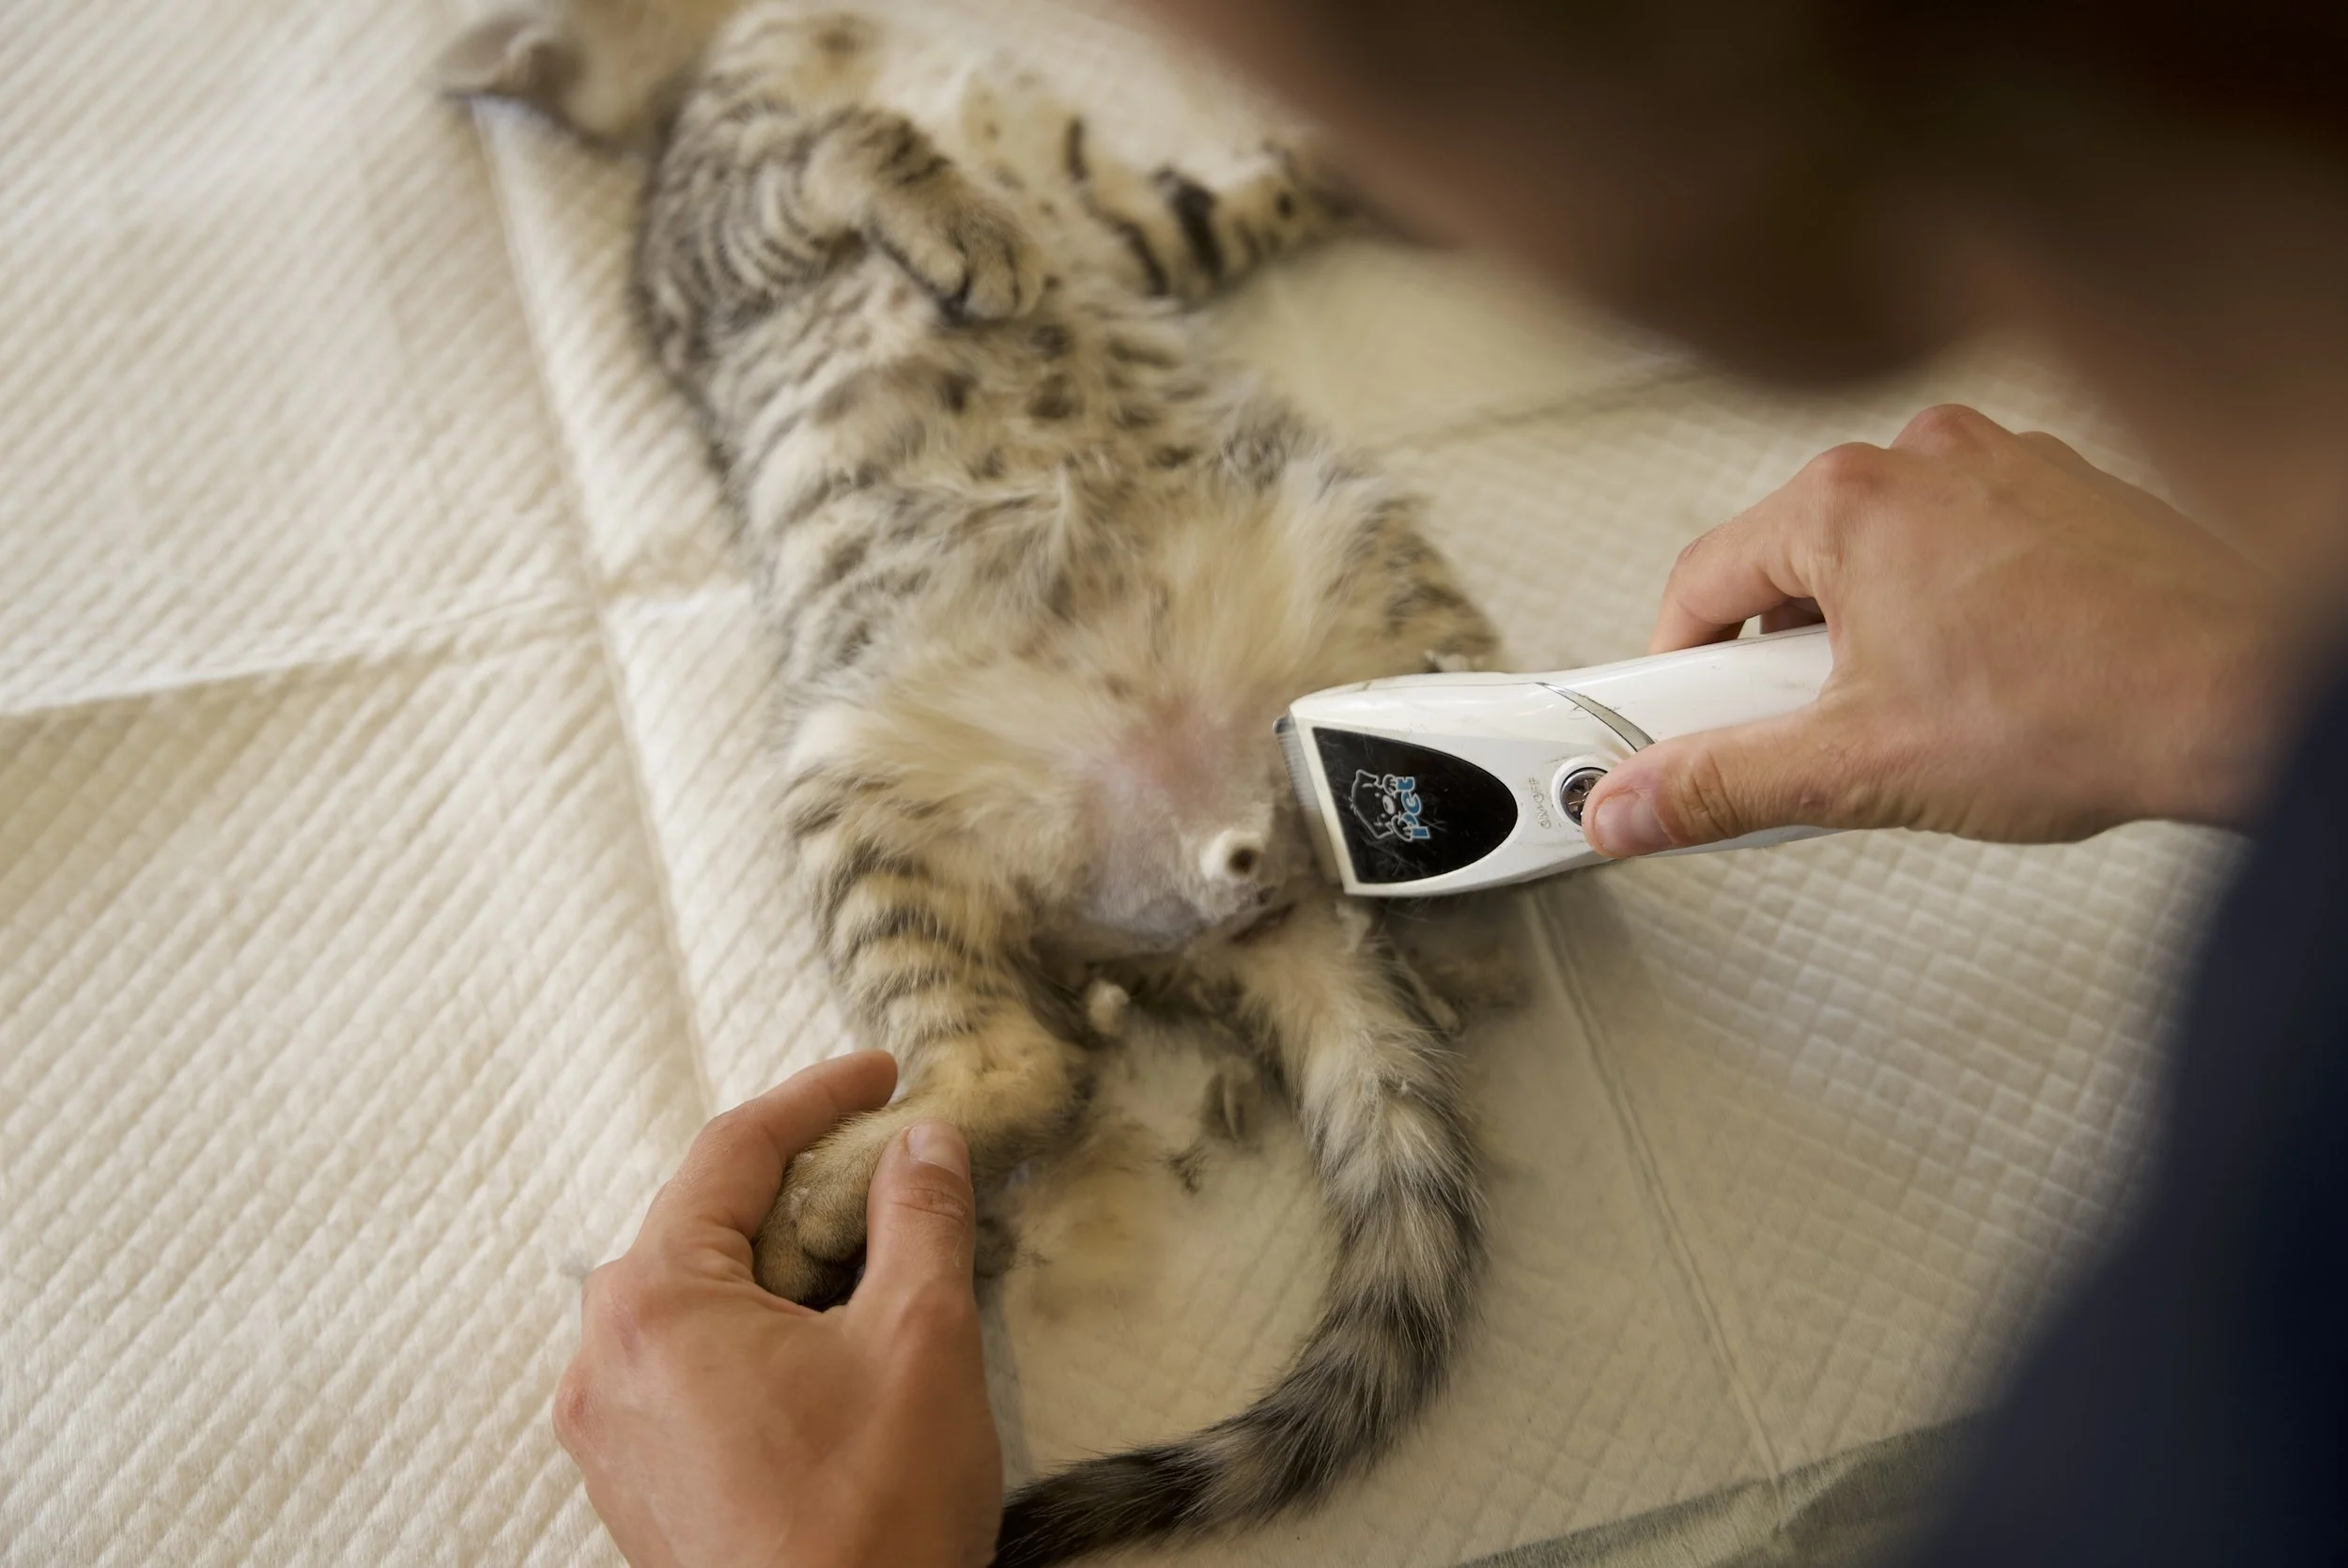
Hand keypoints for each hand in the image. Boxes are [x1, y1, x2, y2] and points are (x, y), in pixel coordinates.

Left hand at [553, 1053, 1000, 1567]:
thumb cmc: (869, 1520)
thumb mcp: (920, 1340)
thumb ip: (920, 1219)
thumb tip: (922, 1142)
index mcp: (654, 1305)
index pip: (733, 1152)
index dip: (817, 1099)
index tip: (881, 1076)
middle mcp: (605, 1359)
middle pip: (704, 1220)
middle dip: (799, 1184)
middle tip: (886, 1166)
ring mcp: (611, 1429)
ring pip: (694, 1294)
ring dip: (778, 1261)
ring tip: (868, 1261)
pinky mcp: (635, 1483)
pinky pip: (686, 1363)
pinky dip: (753, 1330)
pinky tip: (824, 1345)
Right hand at [1581, 404, 2285, 856]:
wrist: (2248, 698)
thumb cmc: (2090, 707)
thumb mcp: (1857, 770)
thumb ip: (1719, 786)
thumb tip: (1630, 805)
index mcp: (1850, 499)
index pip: (1699, 579)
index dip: (1674, 668)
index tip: (1677, 719)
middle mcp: (1922, 457)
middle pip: (1788, 565)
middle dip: (1782, 661)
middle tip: (1813, 736)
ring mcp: (2001, 466)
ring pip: (1876, 556)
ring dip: (1865, 637)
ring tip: (1914, 715)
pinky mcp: (2064, 492)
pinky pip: (1955, 547)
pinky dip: (1942, 611)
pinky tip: (1980, 685)